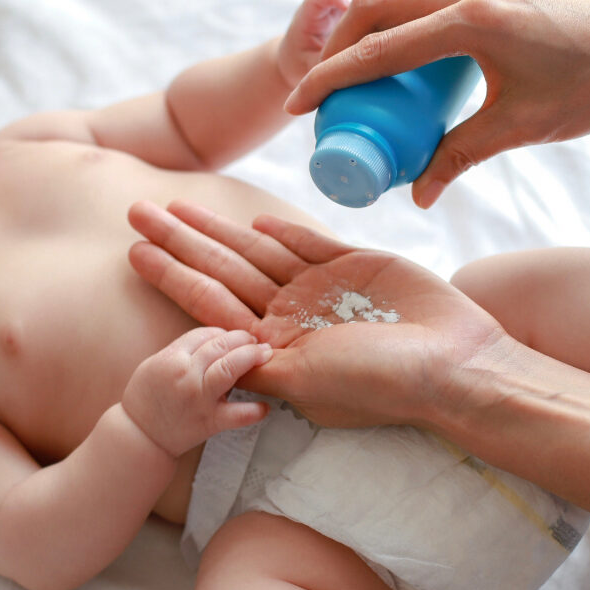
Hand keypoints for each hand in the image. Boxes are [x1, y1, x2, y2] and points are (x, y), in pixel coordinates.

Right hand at [120, 327, 272, 456]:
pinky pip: (239, 414)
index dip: (222, 333)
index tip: (230, 337)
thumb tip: (214, 342)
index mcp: (171, 358)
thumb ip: (182, 352)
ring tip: (264, 355)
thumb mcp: (155, 365)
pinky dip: (255, 410)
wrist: (140, 437)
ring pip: (231, 368)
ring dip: (251, 358)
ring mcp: (199, 398)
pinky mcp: (210, 422)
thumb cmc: (146, 400)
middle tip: (254, 341)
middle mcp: (186, 375)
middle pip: (221, 345)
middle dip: (242, 339)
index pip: (204, 334)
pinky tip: (265, 406)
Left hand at [128, 199, 508, 428]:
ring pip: (256, 253)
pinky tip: (252, 220)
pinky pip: (308, 243)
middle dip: (179, 241)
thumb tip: (204, 355)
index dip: (171, 275)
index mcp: (273, 346)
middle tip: (136, 211)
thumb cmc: (380, 382)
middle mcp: (291, 317)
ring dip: (217, 230)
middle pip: (222, 270)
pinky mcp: (356, 266)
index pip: (209, 303)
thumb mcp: (305, 381)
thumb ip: (255, 365)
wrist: (454, 364)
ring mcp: (321, 291)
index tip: (135, 253)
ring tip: (175, 206)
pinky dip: (281, 230)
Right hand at [284, 0, 589, 206]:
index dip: (329, 80)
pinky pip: (426, 0)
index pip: (379, 48)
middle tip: (323, 90)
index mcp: (470, 19)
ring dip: (367, 29)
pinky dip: (398, 21)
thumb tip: (415, 195)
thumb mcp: (520, 125)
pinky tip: (399, 53)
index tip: (298, 106)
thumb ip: (460, 156)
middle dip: (338, 47)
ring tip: (354, 74)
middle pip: (375, 7)